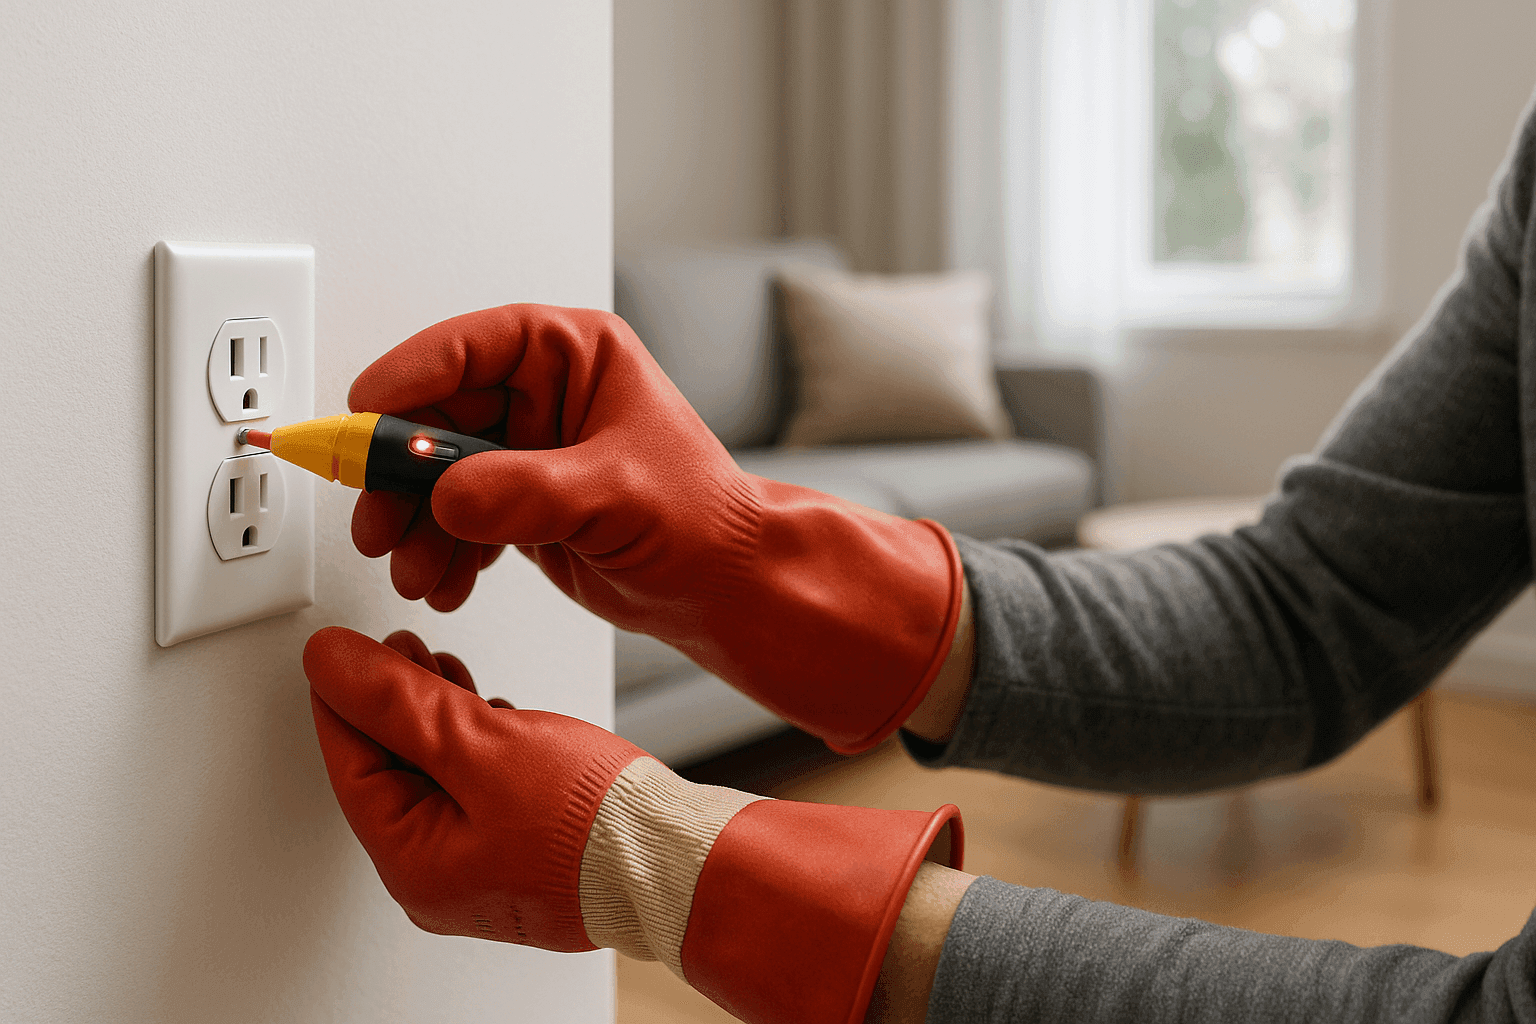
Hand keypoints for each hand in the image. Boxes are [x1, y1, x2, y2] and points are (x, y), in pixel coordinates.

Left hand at [304, 625, 643, 948]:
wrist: (680, 862)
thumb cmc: (595, 826)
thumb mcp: (484, 746)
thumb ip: (399, 702)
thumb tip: (333, 664)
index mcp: (416, 865)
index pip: (352, 769)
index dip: (344, 698)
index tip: (340, 652)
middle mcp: (443, 878)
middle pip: (393, 773)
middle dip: (396, 703)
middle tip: (400, 648)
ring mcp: (487, 867)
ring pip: (440, 777)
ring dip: (439, 717)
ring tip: (445, 667)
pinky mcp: (524, 850)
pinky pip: (480, 790)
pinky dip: (478, 745)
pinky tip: (493, 713)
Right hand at [348, 304, 965, 752]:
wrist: (724, 587)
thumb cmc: (704, 520)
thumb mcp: (615, 494)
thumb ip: (526, 491)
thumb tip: (448, 496)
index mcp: (574, 354)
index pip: (473, 346)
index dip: (410, 377)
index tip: (364, 412)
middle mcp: (545, 396)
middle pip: (439, 415)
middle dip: (402, 474)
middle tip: (375, 515)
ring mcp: (527, 452)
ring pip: (438, 474)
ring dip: (416, 524)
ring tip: (415, 568)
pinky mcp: (518, 503)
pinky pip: (455, 518)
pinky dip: (441, 551)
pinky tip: (445, 581)